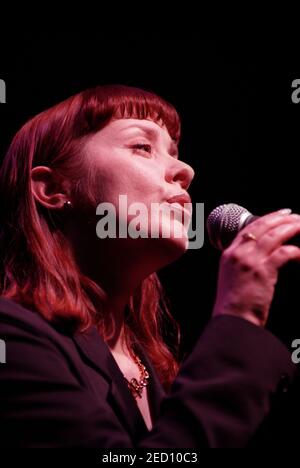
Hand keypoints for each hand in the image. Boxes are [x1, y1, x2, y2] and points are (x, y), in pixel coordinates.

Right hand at [212, 209, 299, 326]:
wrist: (232, 320)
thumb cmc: (234, 305)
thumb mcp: (232, 277)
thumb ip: (243, 263)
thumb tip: (264, 255)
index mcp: (229, 253)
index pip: (250, 228)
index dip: (268, 218)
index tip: (282, 214)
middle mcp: (238, 253)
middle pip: (263, 227)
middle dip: (282, 219)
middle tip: (296, 216)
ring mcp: (250, 261)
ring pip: (274, 235)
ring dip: (292, 228)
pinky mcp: (262, 271)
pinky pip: (284, 253)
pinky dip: (296, 251)